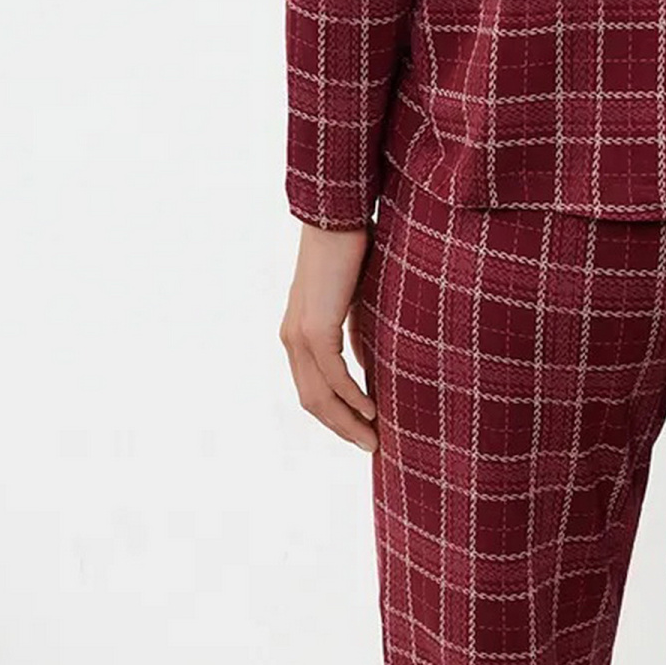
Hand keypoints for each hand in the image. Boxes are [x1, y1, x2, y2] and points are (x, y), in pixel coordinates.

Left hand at [280, 222, 380, 450]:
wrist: (336, 218)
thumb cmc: (350, 253)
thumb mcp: (354, 302)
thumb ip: (354, 334)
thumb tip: (364, 366)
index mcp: (298, 335)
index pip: (312, 389)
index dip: (337, 415)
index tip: (363, 432)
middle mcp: (292, 339)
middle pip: (312, 401)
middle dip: (342, 428)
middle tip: (372, 447)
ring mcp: (299, 334)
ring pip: (319, 394)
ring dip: (347, 421)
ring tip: (373, 438)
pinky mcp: (314, 327)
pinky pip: (332, 374)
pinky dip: (351, 396)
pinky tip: (371, 409)